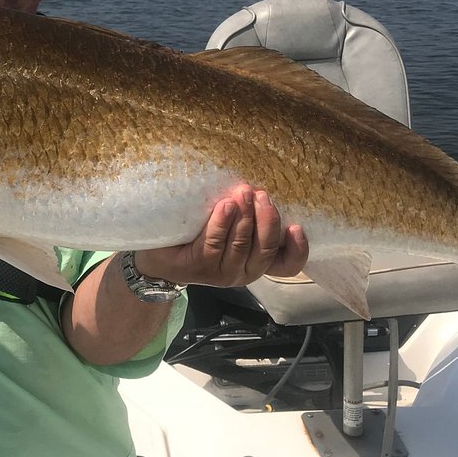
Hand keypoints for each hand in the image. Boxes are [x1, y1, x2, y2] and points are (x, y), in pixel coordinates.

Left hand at [133, 185, 307, 287]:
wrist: (160, 250)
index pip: (287, 264)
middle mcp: (244, 272)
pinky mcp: (200, 267)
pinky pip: (214, 243)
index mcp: (257, 260)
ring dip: (244, 218)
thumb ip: (249, 211)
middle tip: (262, 195)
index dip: (298, 249)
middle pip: (266, 250)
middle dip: (267, 220)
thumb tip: (259, 183)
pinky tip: (224, 206)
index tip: (297, 226)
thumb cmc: (200, 230)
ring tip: (243, 193)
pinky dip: (222, 223)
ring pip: (241, 246)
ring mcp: (222, 273)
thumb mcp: (231, 220)